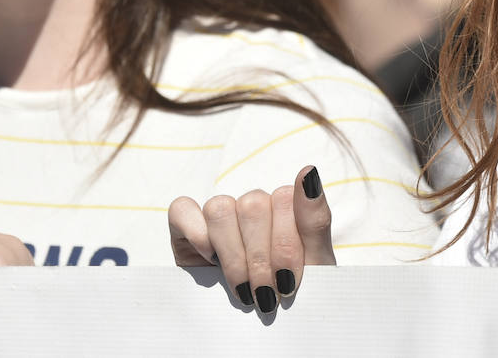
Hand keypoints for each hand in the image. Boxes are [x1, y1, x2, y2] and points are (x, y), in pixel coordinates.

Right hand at [168, 164, 335, 313]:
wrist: (263, 328)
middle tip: (266, 295)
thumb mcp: (315, 265)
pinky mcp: (186, 227)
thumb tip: (309, 170)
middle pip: (252, 205)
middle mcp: (252, 206)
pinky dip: (197, 235)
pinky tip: (210, 260)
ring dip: (232, 256)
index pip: (283, 198)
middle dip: (260, 259)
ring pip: (220, 208)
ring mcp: (219, 216)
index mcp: (285, 207)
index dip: (285, 244)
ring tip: (242, 288)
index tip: (289, 282)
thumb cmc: (290, 296)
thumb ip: (314, 219)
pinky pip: (182, 209)